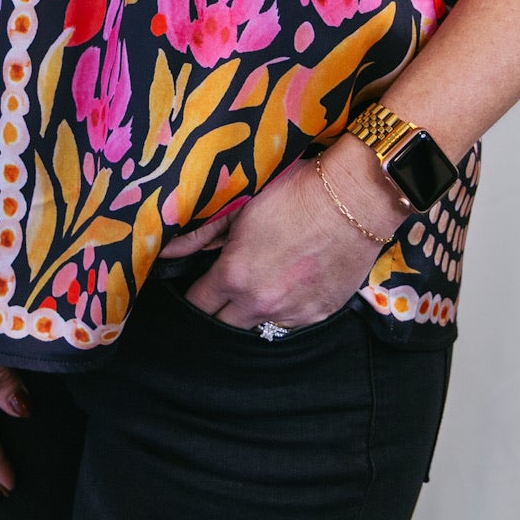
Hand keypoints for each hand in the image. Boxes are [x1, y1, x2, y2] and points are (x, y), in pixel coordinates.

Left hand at [160, 142, 408, 331]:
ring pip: (257, 328)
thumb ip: (200, 231)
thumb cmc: (296, 191)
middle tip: (222, 289)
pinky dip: (283, 311)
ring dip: (251, 313)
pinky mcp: (319, 314)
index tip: (196, 284)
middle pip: (223, 326)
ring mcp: (292, 312)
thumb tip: (163, 249)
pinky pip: (290, 324)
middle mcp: (260, 302)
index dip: (192, 295)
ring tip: (256, 287)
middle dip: (218, 310)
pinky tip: (286, 287)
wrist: (356, 199)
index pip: (198, 304)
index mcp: (234, 275)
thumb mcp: (242, 203)